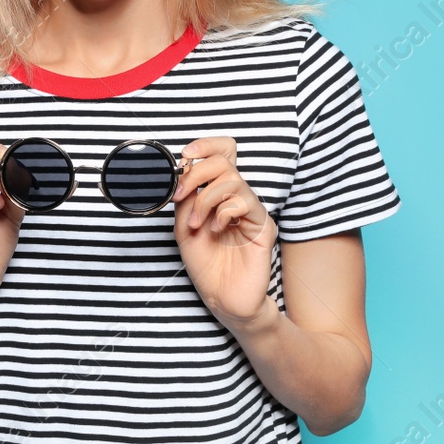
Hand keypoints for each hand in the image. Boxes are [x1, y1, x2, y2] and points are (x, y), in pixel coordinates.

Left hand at [171, 136, 275, 326]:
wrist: (221, 298)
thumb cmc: (206, 264)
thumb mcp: (184, 226)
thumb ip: (185, 199)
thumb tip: (182, 171)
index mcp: (220, 194)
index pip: (223, 153)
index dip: (206, 145)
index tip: (185, 156)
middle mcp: (238, 198)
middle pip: (224, 161)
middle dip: (196, 173)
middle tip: (180, 195)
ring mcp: (252, 211)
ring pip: (232, 179)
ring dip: (206, 198)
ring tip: (196, 223)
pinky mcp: (263, 227)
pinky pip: (245, 203)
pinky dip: (223, 212)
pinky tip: (216, 229)